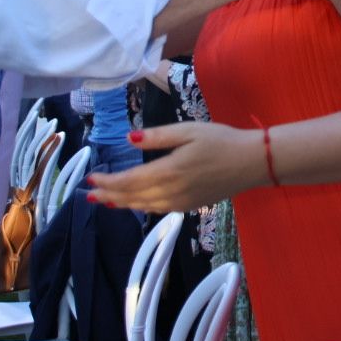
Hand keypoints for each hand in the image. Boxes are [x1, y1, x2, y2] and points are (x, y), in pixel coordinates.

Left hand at [87, 123, 259, 211]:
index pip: (128, 181)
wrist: (251, 162)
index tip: (90, 178)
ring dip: (122, 204)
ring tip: (105, 201)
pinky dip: (141, 207)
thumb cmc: (220, 141)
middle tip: (89, 194)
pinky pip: (158, 209)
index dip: (107, 182)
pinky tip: (136, 203)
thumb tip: (128, 139)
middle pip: (132, 198)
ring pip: (143, 206)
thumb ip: (157, 136)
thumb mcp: (188, 130)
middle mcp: (171, 192)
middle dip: (109, 196)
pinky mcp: (189, 206)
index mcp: (168, 171)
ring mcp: (180, 202)